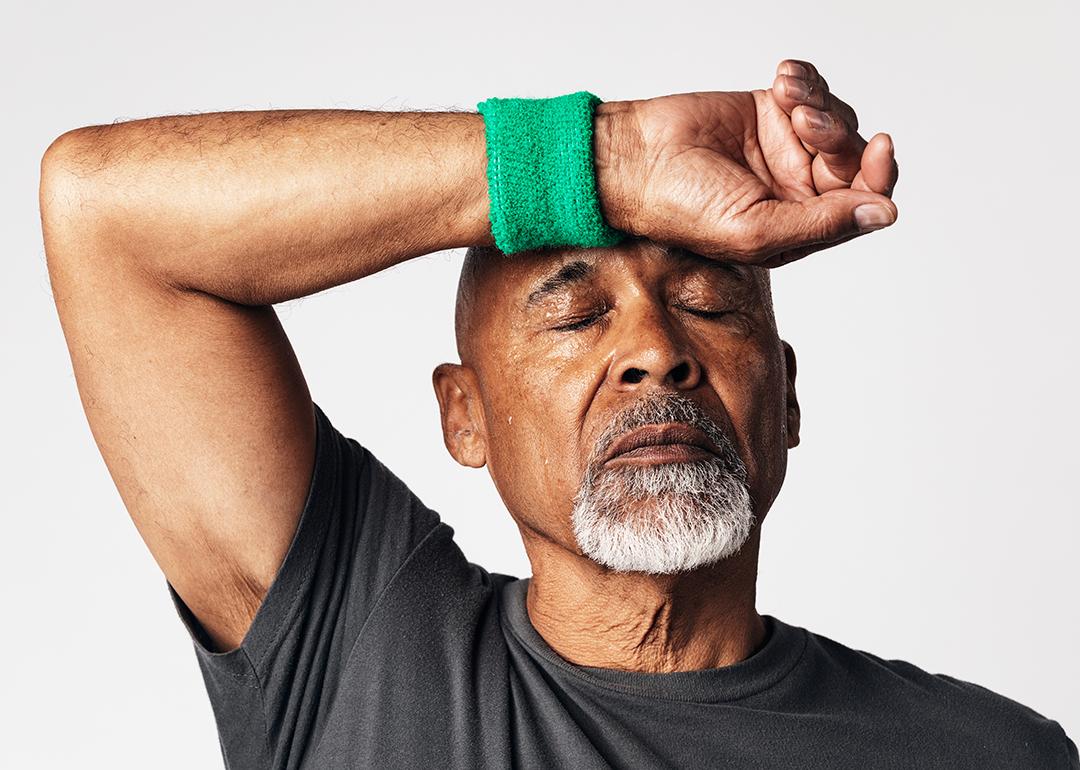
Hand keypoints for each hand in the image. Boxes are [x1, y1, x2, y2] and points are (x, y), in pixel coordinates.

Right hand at [595, 59, 898, 267]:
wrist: (632, 159)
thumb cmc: (679, 208)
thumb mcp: (755, 231)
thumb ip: (823, 224)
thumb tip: (884, 214)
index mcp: (798, 227)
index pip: (861, 202)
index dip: (879, 176)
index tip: (879, 147)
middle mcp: (797, 190)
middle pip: (854, 157)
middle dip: (837, 133)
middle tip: (802, 122)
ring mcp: (784, 149)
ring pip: (836, 118)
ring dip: (818, 101)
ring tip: (784, 96)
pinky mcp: (769, 111)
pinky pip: (812, 89)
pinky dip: (806, 79)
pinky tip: (782, 80)